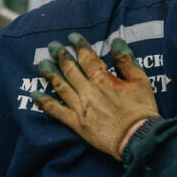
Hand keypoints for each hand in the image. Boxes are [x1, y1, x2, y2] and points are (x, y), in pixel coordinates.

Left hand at [33, 34, 159, 160]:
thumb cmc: (141, 110)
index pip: (87, 57)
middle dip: (60, 55)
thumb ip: (126, 61)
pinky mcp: (76, 124)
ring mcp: (80, 107)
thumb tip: (116, 42)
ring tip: (42, 63)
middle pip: (70, 69)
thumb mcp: (140, 81)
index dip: (79, 46)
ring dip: (50, 73)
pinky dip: (44, 102)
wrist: (137, 139)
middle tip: (52, 46)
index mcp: (103, 79)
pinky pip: (56, 111)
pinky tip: (34, 94)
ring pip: (60, 86)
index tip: (72, 38)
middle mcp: (88, 91)